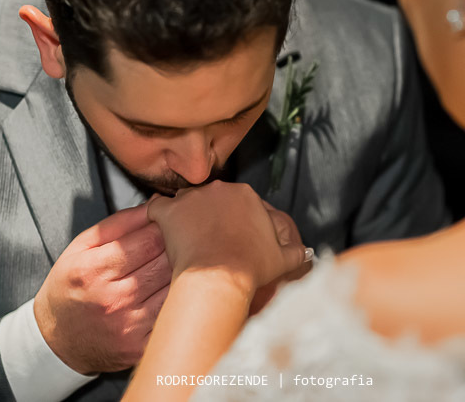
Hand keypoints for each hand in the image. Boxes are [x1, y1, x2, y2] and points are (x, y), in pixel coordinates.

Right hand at [34, 205, 170, 374]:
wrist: (56, 340)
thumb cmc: (71, 286)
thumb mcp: (82, 247)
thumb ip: (120, 222)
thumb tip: (157, 204)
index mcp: (94, 270)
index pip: (150, 239)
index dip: (166, 226)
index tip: (171, 222)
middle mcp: (112, 299)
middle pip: (167, 262)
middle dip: (180, 246)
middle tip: (185, 240)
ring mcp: (129, 327)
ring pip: (176, 288)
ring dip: (185, 272)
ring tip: (185, 263)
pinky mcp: (141, 347)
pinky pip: (173, 315)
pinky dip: (180, 301)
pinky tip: (179, 292)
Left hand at [147, 181, 309, 299]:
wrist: (220, 276)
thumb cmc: (252, 268)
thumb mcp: (283, 260)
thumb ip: (296, 252)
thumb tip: (307, 253)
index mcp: (247, 195)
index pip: (237, 201)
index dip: (232, 219)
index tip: (229, 236)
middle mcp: (219, 188)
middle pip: (211, 198)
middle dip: (209, 214)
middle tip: (208, 239)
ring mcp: (192, 198)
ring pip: (186, 200)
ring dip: (185, 214)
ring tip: (186, 237)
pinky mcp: (169, 210)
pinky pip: (157, 206)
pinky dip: (158, 215)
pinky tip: (160, 226)